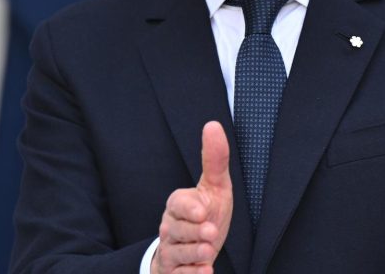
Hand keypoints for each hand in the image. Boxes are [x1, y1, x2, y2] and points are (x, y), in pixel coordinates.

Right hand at [152, 121, 232, 273]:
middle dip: (193, 233)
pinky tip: (205, 273)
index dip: (189, 208)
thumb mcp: (215, 186)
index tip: (203, 211)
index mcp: (178, 204)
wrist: (197, 247)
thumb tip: (213, 125)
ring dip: (193, 255)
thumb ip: (214, 159)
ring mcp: (171, 251)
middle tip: (210, 234)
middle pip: (176, 230)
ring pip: (177, 254)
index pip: (178, 203)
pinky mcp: (175, 271)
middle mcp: (170, 227)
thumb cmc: (206, 213)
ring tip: (208, 254)